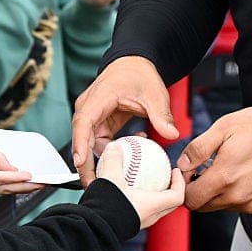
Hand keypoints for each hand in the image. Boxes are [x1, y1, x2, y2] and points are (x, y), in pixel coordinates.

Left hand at [0, 133, 36, 196]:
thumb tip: (16, 169)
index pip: (9, 180)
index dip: (24, 180)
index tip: (40, 179)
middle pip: (12, 187)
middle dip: (30, 186)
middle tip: (47, 184)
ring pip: (8, 187)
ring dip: (25, 185)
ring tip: (41, 182)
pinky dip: (12, 178)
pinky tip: (24, 176)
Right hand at [72, 56, 178, 185]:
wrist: (135, 65)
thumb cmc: (140, 75)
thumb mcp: (154, 94)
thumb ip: (161, 115)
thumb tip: (171, 134)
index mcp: (99, 97)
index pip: (84, 121)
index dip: (80, 143)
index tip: (81, 162)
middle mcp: (89, 107)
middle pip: (82, 138)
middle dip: (86, 163)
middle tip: (95, 185)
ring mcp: (93, 116)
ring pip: (90, 144)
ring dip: (102, 160)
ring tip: (116, 178)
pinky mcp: (99, 123)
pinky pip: (101, 142)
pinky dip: (113, 152)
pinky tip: (131, 154)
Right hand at [97, 163, 185, 229]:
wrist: (93, 229)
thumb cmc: (106, 207)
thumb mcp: (110, 176)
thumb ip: (114, 158)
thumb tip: (115, 146)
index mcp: (151, 205)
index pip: (177, 196)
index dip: (180, 183)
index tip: (175, 171)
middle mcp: (148, 216)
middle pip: (168, 202)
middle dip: (169, 187)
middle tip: (164, 174)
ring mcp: (138, 221)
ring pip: (154, 207)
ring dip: (154, 193)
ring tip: (145, 179)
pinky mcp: (127, 223)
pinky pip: (140, 209)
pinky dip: (138, 198)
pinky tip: (125, 187)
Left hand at [177, 107, 251, 215]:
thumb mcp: (223, 128)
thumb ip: (198, 149)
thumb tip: (182, 164)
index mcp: (224, 177)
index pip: (191, 200)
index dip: (186, 186)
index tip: (191, 173)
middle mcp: (237, 196)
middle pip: (204, 206)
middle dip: (200, 190)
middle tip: (208, 169)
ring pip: (222, 207)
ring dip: (219, 193)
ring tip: (230, 169)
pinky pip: (241, 208)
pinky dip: (238, 196)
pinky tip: (245, 176)